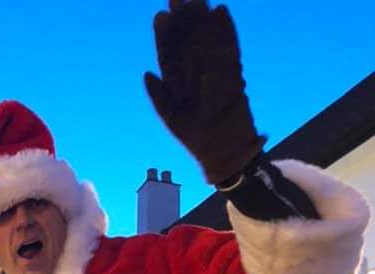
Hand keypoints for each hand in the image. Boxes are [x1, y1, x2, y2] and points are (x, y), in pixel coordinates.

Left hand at [144, 0, 265, 183]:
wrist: (224, 150)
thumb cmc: (195, 138)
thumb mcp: (171, 118)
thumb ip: (159, 96)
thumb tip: (147, 72)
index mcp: (178, 82)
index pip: (169, 53)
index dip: (164, 35)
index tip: (159, 16)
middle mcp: (195, 72)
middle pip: (188, 40)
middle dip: (183, 18)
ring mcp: (215, 69)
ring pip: (207, 38)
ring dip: (202, 18)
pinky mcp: (234, 71)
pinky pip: (230, 46)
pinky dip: (226, 30)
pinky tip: (221, 10)